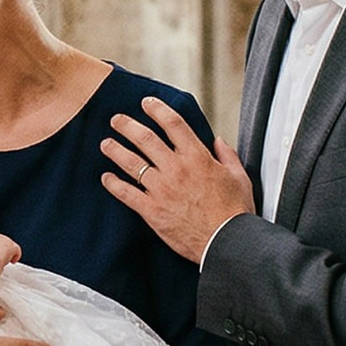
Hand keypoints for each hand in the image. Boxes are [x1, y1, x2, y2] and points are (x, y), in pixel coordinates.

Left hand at [101, 97, 255, 262]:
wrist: (226, 242)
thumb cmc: (235, 213)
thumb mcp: (239, 177)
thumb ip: (227, 156)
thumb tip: (218, 141)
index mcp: (198, 158)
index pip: (173, 124)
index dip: (157, 110)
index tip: (146, 103)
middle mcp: (176, 169)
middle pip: (145, 139)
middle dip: (127, 126)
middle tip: (116, 120)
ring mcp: (162, 189)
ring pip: (132, 163)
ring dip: (115, 150)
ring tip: (106, 144)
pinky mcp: (152, 210)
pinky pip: (127, 193)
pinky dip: (114, 184)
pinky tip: (106, 178)